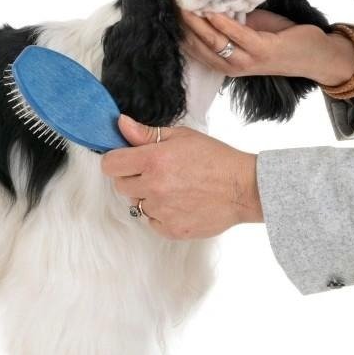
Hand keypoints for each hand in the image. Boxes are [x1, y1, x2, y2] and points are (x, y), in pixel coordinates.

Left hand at [101, 115, 263, 239]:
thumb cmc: (215, 159)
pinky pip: (151, 221)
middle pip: (120, 185)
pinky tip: (179, 203)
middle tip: (156, 172)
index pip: (110, 165)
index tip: (126, 160)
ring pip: (136, 204)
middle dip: (132, 177)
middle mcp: (154, 187)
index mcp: (153, 160)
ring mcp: (161, 211)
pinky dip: (160, 214)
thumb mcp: (181, 137)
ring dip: (147, 196)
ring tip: (172, 188)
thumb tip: (121, 124)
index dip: (116, 161)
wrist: (243, 188)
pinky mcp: (171, 230)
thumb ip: (146, 134)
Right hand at [180, 8, 353, 86]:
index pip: (193, 49)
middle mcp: (231, 67)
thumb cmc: (281, 41)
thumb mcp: (250, 31)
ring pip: (213, 41)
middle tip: (174, 1)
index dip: (180, 30)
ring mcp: (246, 62)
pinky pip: (237, 36)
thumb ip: (232, 23)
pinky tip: (212, 9)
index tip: (170, 9)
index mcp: (225, 63)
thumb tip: (213, 2)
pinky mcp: (262, 52)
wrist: (313, 55)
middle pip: (199, 45)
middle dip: (184, 23)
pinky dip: (222, 22)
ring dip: (198, 21)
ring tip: (188, 3)